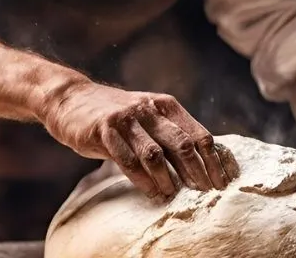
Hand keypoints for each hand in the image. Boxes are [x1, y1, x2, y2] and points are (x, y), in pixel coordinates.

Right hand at [40, 81, 231, 198]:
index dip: (214, 160)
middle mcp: (150, 109)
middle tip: (205, 195)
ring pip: (155, 154)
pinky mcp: (104, 129)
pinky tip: (150, 192)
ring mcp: (127, 118)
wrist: (72, 99)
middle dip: (197, 173)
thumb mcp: (147, 118)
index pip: (199, 134)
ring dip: (168, 179)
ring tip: (173, 197)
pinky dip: (142, 179)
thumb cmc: (116, 117)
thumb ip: (169, 135)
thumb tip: (202, 165)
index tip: (223, 183)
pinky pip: (127, 159)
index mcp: (166, 106)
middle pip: (182, 144)